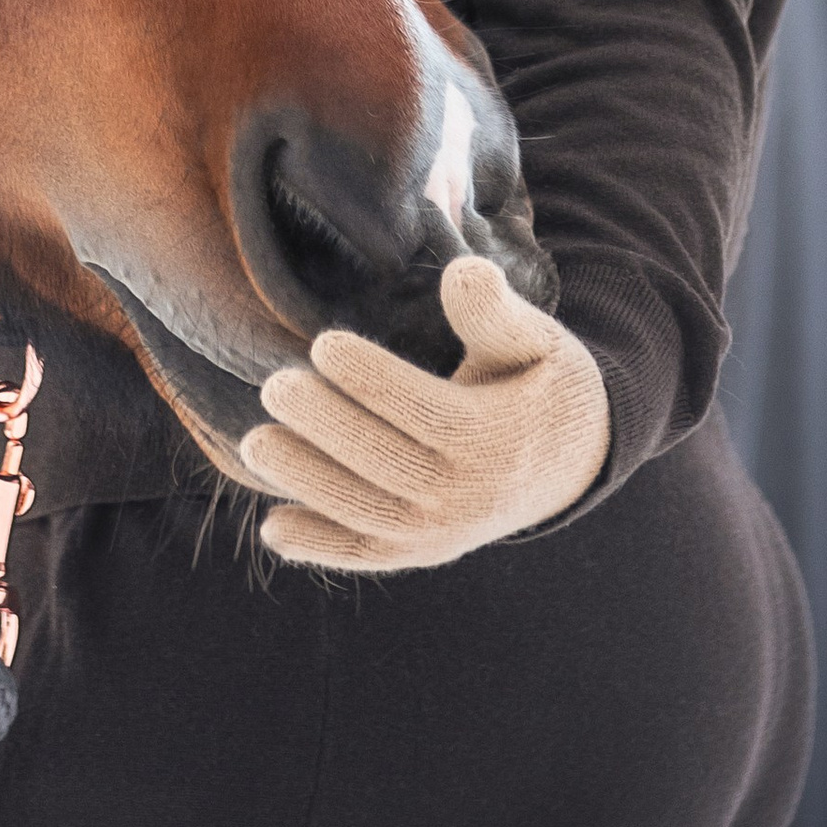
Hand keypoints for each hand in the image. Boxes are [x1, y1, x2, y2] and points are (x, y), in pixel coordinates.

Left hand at [238, 254, 609, 571]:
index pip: (427, 413)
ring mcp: (443, 533)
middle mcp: (470, 497)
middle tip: (273, 386)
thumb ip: (496, 311)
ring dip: (308, 484)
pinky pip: (367, 554)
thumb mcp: (536, 341)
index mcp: (498, 439)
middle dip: (326, 427)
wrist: (571, 462)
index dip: (373, 381)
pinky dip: (321, 547)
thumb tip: (462, 272)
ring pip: (366, 514)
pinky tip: (273, 529)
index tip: (324, 345)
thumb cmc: (540, 382)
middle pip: (387, 464)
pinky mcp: (422, 552)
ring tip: (255, 443)